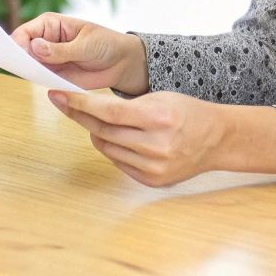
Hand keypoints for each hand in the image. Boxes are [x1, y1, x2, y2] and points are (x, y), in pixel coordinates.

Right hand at [10, 12, 148, 93]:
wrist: (122, 63)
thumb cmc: (106, 44)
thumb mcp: (86, 45)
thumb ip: (61, 49)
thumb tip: (34, 47)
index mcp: (50, 24)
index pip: (26, 31)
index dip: (18, 42)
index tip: (17, 54)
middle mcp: (45, 40)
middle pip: (23, 48)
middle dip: (18, 57)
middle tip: (17, 67)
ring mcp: (48, 59)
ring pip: (29, 64)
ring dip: (26, 70)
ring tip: (29, 74)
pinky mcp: (54, 74)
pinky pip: (40, 78)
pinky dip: (37, 80)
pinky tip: (39, 82)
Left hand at [47, 89, 228, 186]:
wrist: (217, 139)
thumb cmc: (186, 112)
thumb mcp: (159, 98)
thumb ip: (125, 106)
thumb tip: (86, 108)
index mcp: (158, 118)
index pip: (107, 112)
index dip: (79, 104)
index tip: (58, 95)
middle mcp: (156, 145)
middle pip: (103, 131)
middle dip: (79, 116)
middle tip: (63, 102)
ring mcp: (154, 167)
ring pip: (107, 148)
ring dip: (96, 133)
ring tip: (98, 121)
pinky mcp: (152, 181)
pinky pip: (118, 162)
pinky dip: (112, 149)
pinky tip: (118, 138)